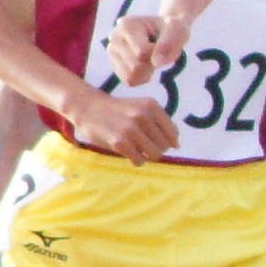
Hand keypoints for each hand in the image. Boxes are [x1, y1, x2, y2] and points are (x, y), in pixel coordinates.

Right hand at [63, 87, 178, 164]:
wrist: (89, 108)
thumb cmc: (119, 111)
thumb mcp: (141, 107)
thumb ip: (159, 121)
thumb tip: (176, 143)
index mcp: (151, 106)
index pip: (173, 133)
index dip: (171, 142)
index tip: (164, 144)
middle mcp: (142, 116)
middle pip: (164, 146)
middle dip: (158, 149)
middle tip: (146, 146)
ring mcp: (131, 129)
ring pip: (154, 154)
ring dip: (148, 156)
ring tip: (139, 150)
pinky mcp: (120, 142)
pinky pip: (140, 160)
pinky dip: (137, 160)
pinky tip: (130, 153)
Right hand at [106, 12, 187, 89]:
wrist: (165, 31)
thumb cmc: (172, 30)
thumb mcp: (178, 30)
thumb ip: (169, 43)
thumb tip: (156, 62)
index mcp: (127, 25)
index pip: (142, 53)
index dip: (157, 53)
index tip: (162, 42)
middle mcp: (114, 37)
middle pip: (136, 66)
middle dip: (152, 63)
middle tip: (158, 51)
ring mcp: (112, 51)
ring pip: (131, 76)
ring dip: (147, 71)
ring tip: (152, 58)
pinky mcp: (115, 65)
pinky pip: (129, 81)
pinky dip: (142, 78)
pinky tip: (147, 66)